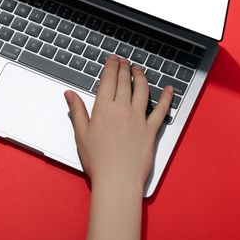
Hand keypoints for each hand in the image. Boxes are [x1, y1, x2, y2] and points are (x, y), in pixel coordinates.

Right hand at [64, 54, 173, 189]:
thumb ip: (77, 111)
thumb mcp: (81, 134)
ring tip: (139, 70)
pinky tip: (169, 89)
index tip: (112, 59)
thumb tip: (69, 94)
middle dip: (124, 68)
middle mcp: (123, 109)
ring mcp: (139, 118)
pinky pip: (162, 110)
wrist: (117, 179)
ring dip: (141, 77)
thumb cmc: (97, 161)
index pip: (108, 80)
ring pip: (143, 90)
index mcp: (104, 109)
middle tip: (124, 61)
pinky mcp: (151, 129)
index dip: (111, 67)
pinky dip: (167, 98)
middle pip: (125, 82)